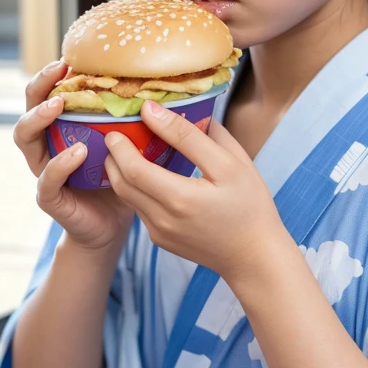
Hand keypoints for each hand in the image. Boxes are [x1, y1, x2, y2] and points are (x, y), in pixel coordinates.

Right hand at [14, 60, 132, 251]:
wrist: (113, 225)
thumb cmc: (123, 179)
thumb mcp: (130, 144)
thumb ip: (136, 120)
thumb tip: (169, 90)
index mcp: (64, 128)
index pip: (49, 93)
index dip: (54, 74)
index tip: (70, 56)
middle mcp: (47, 144)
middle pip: (29, 107)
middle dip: (40, 86)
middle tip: (59, 70)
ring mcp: (44, 169)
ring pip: (25, 137)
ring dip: (39, 118)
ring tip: (58, 105)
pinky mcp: (50, 197)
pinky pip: (47, 178)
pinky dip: (61, 164)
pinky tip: (77, 152)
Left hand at [103, 99, 285, 284]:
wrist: (254, 256)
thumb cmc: (249, 205)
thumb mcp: (229, 163)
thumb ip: (191, 136)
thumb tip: (156, 111)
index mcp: (180, 199)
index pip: (134, 167)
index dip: (122, 143)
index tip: (120, 122)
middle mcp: (163, 220)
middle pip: (122, 182)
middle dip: (113, 155)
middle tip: (116, 132)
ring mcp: (159, 233)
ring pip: (127, 196)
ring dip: (121, 171)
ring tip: (127, 148)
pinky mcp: (160, 240)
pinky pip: (139, 208)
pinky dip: (136, 187)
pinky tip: (147, 172)